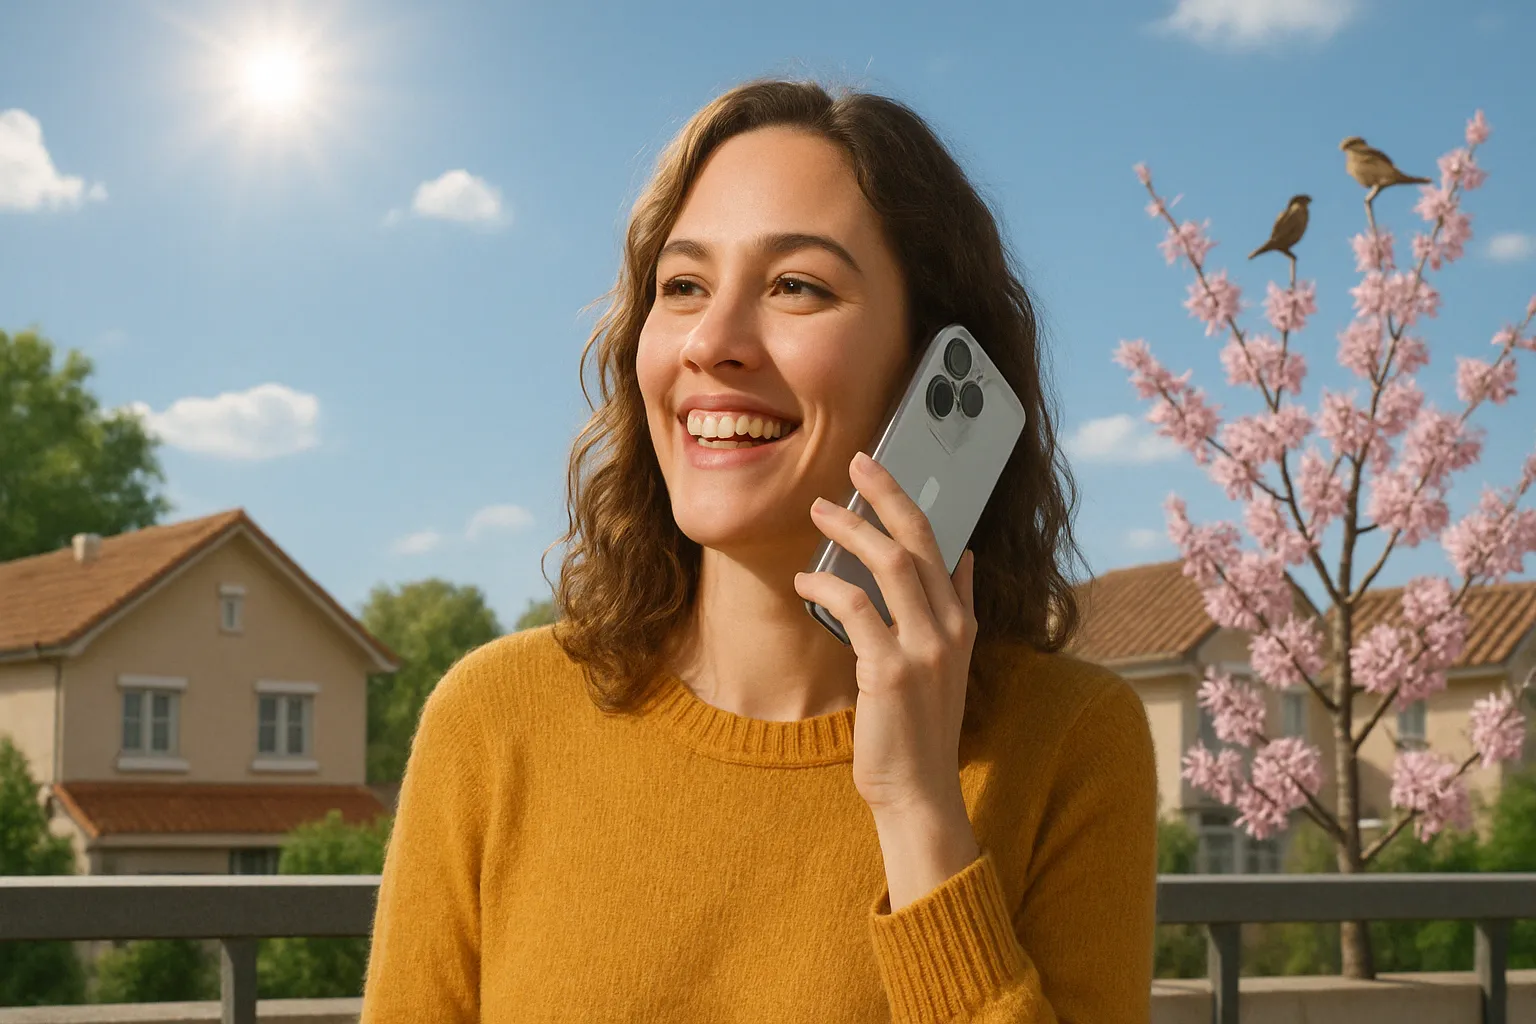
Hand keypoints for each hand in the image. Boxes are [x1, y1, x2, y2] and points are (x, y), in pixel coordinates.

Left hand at [793, 450, 978, 815]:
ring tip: (819, 511)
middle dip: (885, 493)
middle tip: (853, 462)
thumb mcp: (949, 663)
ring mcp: (924, 649)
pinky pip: (857, 608)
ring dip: (852, 529)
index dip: (906, 500)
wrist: (920, 791)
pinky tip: (805, 580)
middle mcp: (950, 629)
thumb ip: (956, 608)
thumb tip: (963, 558)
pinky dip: (828, 585)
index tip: (879, 469)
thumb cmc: (921, 727)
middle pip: (918, 540)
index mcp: (961, 622)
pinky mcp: (892, 672)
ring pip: (891, 563)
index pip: (938, 543)